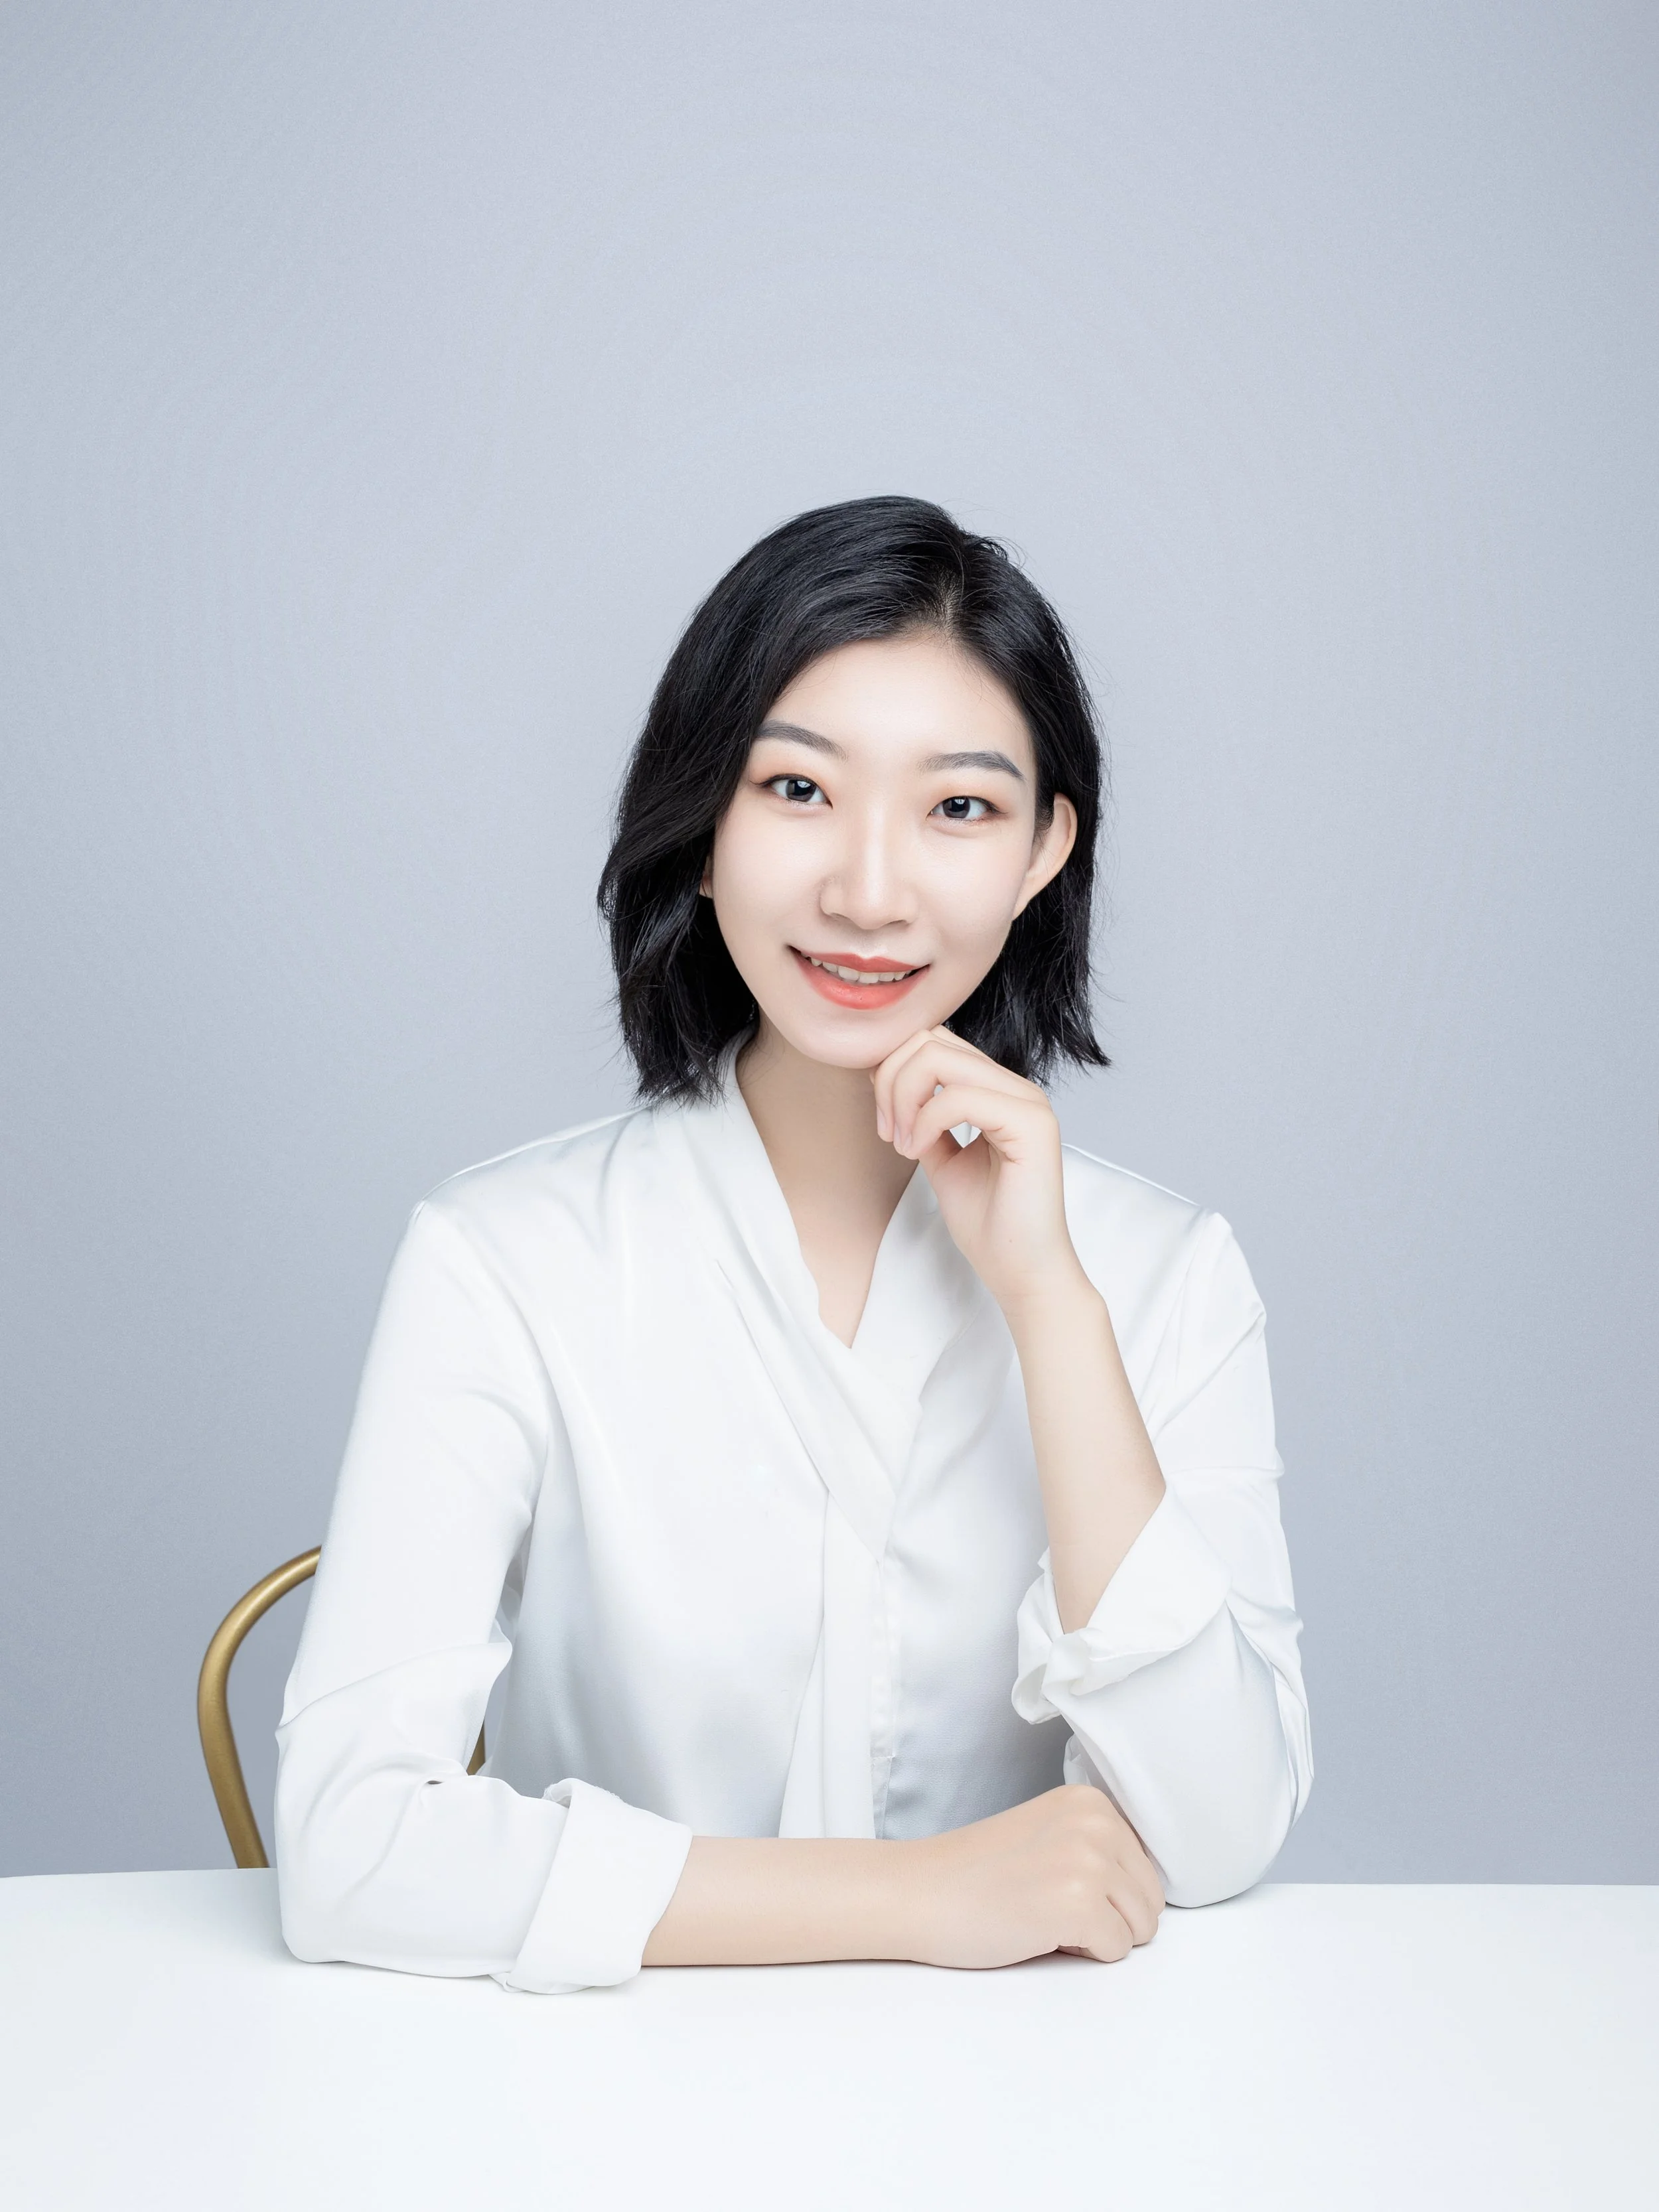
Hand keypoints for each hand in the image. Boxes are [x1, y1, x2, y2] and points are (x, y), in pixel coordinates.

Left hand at [871, 1027, 1087, 1311]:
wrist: (1021, 1272)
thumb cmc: (988, 1224)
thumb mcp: (939, 1156)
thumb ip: (919, 1115)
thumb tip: (881, 1073)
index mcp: (998, 1090)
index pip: (933, 1041)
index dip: (893, 1071)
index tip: (884, 1126)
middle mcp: (1016, 1086)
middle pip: (931, 1039)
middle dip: (891, 1080)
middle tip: (888, 1133)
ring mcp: (1028, 1101)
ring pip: (939, 1057)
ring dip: (903, 1100)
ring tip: (903, 1145)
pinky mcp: (1031, 1124)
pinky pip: (958, 1097)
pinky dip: (923, 1122)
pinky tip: (918, 1152)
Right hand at [907, 1785, 1164, 1968]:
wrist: (919, 1891)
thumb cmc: (977, 1874)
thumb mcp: (1050, 1835)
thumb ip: (1096, 1848)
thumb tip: (1147, 1892)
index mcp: (1092, 1802)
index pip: (1145, 1868)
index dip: (1107, 1893)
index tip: (1057, 1884)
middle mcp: (1097, 1823)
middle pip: (1150, 1900)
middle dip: (1110, 1918)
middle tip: (1050, 1906)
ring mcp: (1089, 1861)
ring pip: (1141, 1928)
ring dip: (1098, 1936)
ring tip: (1045, 1917)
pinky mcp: (1078, 1903)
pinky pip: (1117, 1950)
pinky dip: (1084, 1954)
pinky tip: (1040, 1932)